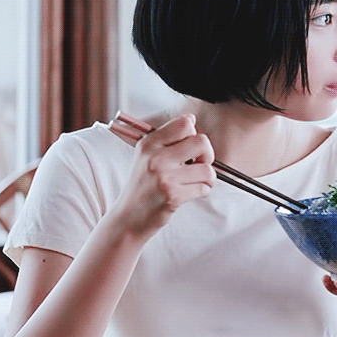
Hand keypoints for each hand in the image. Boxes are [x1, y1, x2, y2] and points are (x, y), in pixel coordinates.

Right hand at [113, 113, 215, 240]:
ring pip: (207, 168)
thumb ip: (167, 138)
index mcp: (149, 143)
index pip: (185, 123)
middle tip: (198, 165)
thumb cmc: (142, 185)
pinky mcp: (172, 196)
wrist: (128, 218)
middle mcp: (155, 157)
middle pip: (202, 142)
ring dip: (207, 177)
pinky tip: (190, 193)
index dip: (194, 135)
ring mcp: (164, 177)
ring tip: (195, 181)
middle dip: (207, 155)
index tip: (188, 149)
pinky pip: (204, 188)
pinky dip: (202, 191)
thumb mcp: (146, 156)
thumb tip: (191, 118)